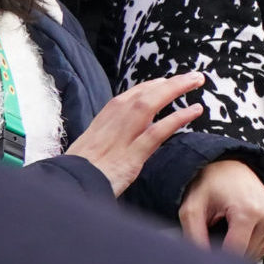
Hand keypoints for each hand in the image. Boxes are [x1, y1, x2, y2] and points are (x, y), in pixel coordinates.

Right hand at [64, 72, 206, 194]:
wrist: (67, 187)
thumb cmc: (79, 172)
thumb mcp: (92, 148)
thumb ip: (111, 136)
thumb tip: (133, 130)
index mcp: (103, 120)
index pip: (130, 96)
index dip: (151, 87)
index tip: (167, 81)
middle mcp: (113, 123)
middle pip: (143, 95)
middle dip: (169, 83)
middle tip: (193, 76)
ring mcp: (122, 138)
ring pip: (150, 105)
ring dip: (175, 90)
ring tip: (196, 82)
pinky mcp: (131, 155)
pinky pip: (157, 132)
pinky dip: (177, 118)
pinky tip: (194, 110)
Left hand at [178, 158, 263, 259]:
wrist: (232, 167)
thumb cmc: (212, 184)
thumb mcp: (192, 209)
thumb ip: (193, 237)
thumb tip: (202, 262)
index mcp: (249, 212)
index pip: (235, 253)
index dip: (217, 257)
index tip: (207, 251)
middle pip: (246, 255)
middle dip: (228, 250)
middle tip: (216, 231)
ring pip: (256, 254)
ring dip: (241, 248)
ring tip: (230, 228)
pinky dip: (251, 243)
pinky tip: (242, 228)